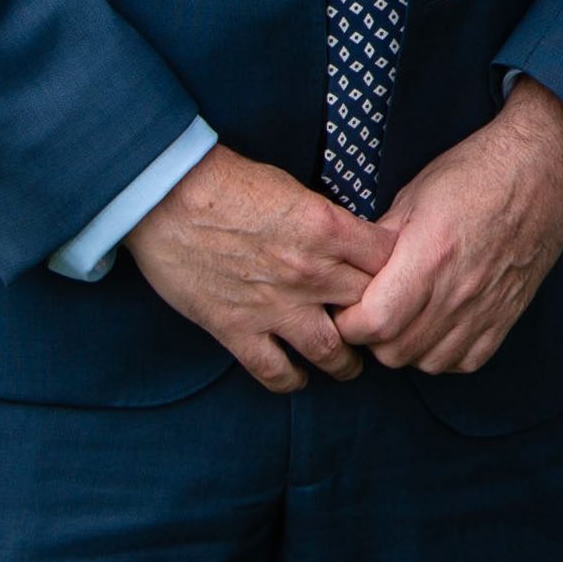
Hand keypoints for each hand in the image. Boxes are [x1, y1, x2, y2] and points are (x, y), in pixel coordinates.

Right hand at [125, 146, 393, 393]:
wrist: (163, 195)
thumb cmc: (228, 182)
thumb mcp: (295, 190)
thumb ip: (328, 223)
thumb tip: (353, 245)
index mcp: (327, 229)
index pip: (389, 261)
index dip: (399, 271)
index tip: (396, 279)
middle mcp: (309, 272)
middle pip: (370, 308)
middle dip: (379, 318)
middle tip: (380, 327)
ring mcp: (274, 306)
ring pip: (331, 352)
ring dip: (345, 362)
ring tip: (350, 364)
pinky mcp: (236, 329)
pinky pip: (275, 371)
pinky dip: (292, 380)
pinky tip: (299, 377)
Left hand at [337, 79, 562, 375]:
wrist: (542, 169)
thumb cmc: (475, 173)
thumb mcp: (414, 196)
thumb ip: (379, 241)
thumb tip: (349, 269)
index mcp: (430, 256)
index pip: (374, 323)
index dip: (349, 322)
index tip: (346, 306)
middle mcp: (459, 291)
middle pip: (395, 351)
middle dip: (372, 338)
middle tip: (370, 311)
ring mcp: (486, 308)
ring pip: (427, 363)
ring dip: (406, 348)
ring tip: (403, 320)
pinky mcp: (507, 315)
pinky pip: (465, 361)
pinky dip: (444, 354)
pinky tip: (437, 328)